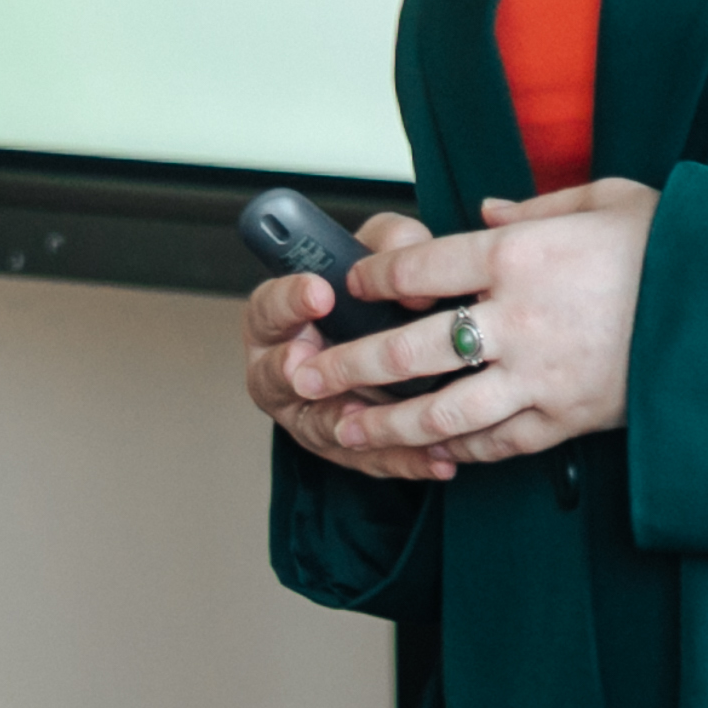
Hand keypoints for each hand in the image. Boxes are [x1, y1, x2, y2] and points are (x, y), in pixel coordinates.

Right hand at [242, 211, 450, 479]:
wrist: (392, 340)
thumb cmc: (373, 293)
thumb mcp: (376, 256)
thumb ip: (389, 246)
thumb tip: (418, 275)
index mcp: (278, 320)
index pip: (268, 308)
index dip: (288, 299)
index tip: (317, 291)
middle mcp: (284, 372)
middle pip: (273, 377)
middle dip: (289, 372)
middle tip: (302, 364)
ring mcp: (313, 416)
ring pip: (322, 427)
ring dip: (343, 426)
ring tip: (364, 419)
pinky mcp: (352, 451)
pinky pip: (375, 460)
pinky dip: (405, 461)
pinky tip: (439, 459)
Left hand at [301, 180, 659, 470]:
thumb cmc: (675, 247)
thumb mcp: (608, 199)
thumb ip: (538, 206)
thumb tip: (489, 211)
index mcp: (521, 255)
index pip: (421, 267)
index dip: (374, 277)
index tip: (353, 284)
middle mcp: (518, 319)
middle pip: (411, 348)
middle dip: (351, 364)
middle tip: (306, 374)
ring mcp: (540, 377)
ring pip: (442, 411)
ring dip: (388, 424)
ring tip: (347, 431)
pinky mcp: (568, 419)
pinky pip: (500, 442)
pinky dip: (462, 451)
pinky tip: (435, 453)